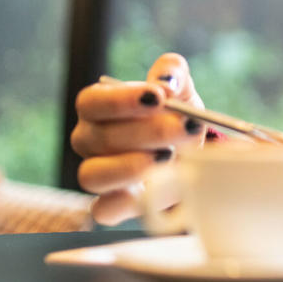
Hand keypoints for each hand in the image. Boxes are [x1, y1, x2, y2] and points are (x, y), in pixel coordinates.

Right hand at [71, 53, 207, 224]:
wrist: (193, 152)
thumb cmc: (176, 115)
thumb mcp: (181, 88)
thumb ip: (173, 72)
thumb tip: (165, 81)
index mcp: (98, 107)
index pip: (92, 102)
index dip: (122, 100)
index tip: (158, 97)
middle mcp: (89, 141)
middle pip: (100, 138)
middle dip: (149, 132)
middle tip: (186, 127)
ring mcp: (97, 174)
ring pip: (92, 175)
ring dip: (132, 166)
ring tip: (170, 157)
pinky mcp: (112, 204)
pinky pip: (103, 210)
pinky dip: (125, 202)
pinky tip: (153, 188)